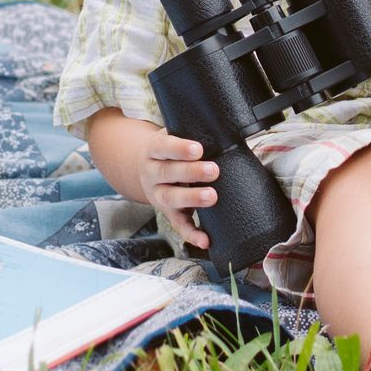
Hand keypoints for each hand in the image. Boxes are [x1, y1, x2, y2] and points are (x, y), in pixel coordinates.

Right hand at [139, 130, 219, 250]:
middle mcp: (152, 173)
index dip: (179, 148)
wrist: (144, 166)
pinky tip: (205, 240)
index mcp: (154, 150)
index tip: (198, 149)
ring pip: (171, 198)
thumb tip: (226, 130)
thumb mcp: (174, 136)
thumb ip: (192, 134)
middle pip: (167, 172)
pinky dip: (191, 234)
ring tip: (211, 197)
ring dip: (191, 199)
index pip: (164, 147)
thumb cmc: (171, 148)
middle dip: (191, 172)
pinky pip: (178, 225)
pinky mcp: (167, 213)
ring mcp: (158, 195)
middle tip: (213, 171)